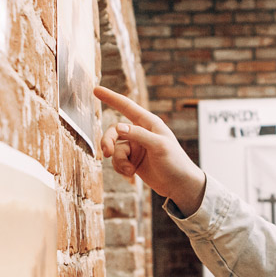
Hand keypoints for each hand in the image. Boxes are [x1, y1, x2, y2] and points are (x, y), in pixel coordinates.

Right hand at [94, 86, 206, 213]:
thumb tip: (118, 127)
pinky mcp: (132, 161)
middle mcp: (140, 133)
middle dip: (108, 141)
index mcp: (149, 123)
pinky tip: (131, 174)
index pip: (126, 106)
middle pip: (114, 130)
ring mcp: (136, 147)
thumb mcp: (158, 146)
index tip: (96, 90)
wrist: (179, 186)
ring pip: (115, 149)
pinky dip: (121, 168)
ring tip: (129, 171)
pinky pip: (117, 161)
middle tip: (107, 153)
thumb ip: (138, 135)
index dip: (111, 98)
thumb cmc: (175, 163)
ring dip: (118, 161)